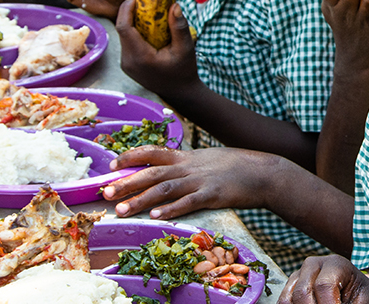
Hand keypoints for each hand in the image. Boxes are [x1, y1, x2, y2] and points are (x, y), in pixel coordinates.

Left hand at [102, 146, 270, 218]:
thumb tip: (168, 167)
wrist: (263, 172)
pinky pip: (188, 203)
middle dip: (127, 182)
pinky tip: (157, 216)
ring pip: (165, 189)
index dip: (131, 157)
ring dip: (140, 199)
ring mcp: (201, 181)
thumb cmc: (235, 167)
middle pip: (152, 173)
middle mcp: (190, 167)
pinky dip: (171, 209)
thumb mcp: (207, 158)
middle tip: (105, 193)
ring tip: (121, 210)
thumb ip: (187, 163)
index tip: (111, 165)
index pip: (153, 153)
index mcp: (187, 157)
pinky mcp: (213, 195)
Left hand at [115, 0, 197, 97]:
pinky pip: (127, 42)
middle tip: (143, 0)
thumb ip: (179, 27)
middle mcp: (128, 61)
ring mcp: (126, 63)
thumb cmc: (184, 71)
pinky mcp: (127, 63)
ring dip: (132, 21)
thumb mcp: (186, 48)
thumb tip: (174, 5)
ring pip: (123, 35)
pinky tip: (147, 26)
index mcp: (140, 57)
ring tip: (146, 11)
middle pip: (122, 29)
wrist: (179, 92)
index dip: (126, 9)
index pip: (124, 28)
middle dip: (130, 12)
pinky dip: (135, 31)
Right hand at [279, 255, 368, 303]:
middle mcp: (313, 264)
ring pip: (288, 300)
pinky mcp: (290, 286)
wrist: (354, 292)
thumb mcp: (365, 301)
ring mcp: (299, 274)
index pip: (324, 285)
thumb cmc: (361, 297)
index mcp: (335, 263)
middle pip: (302, 293)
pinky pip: (283, 303)